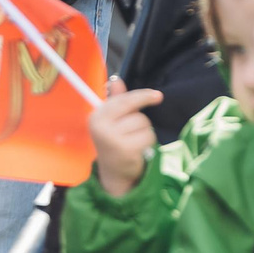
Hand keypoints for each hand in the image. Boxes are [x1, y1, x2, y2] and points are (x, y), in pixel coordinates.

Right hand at [87, 78, 163, 199]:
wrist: (112, 172)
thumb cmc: (113, 141)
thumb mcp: (111, 120)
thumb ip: (116, 100)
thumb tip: (116, 80)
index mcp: (96, 116)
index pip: (123, 100)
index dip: (142, 96)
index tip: (157, 96)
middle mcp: (102, 127)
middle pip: (136, 113)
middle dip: (140, 120)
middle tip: (135, 130)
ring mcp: (114, 139)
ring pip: (144, 125)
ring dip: (144, 132)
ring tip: (133, 141)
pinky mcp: (126, 151)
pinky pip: (148, 137)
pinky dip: (147, 143)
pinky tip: (137, 150)